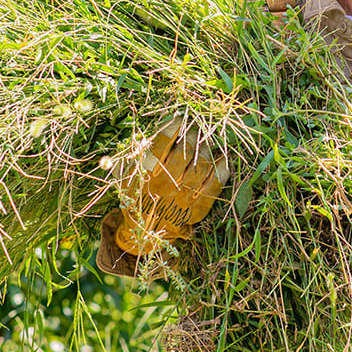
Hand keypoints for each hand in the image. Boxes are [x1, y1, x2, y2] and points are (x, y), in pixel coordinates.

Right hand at [104, 118, 229, 256]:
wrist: (142, 233)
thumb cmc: (135, 196)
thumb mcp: (128, 173)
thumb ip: (140, 150)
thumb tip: (158, 124)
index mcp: (145, 175)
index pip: (162, 143)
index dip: (173, 126)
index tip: (179, 118)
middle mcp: (165, 185)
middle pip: (186, 151)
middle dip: (192, 134)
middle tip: (194, 127)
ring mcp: (183, 198)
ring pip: (202, 164)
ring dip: (206, 148)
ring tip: (205, 141)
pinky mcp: (197, 209)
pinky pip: (215, 184)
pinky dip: (222, 168)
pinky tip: (223, 157)